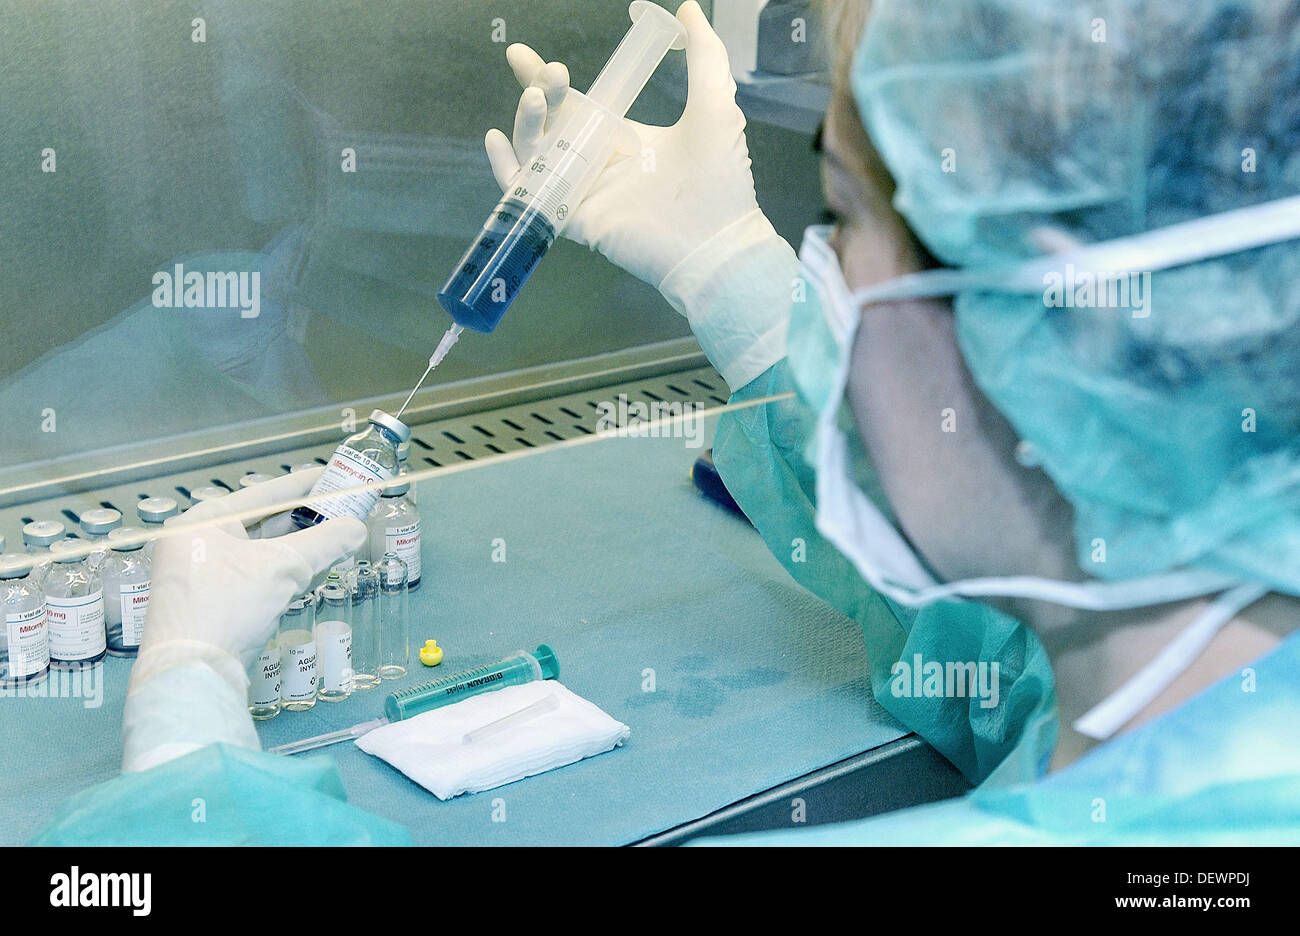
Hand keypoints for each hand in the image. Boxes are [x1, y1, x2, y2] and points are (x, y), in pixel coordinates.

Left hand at [130, 469, 366, 694]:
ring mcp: (199, 576)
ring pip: (259, 553)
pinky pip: (253, 577)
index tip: (332, 476)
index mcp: (203, 522)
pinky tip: (311, 572)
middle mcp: (196, 543)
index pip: (263, 494)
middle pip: (261, 523)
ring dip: (297, 549)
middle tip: (341, 511)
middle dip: (304, 520)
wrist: (192, 673)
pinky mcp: (209, 605)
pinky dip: (282, 572)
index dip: (303, 484)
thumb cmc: (227, 606)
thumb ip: (326, 543)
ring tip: (335, 539)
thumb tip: (358, 528)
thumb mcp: (283, 567)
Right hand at [484, 1, 760, 287]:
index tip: (521, 55)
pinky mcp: (577, 219)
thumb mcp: (714, 103)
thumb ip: (703, 55)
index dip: (543, 80)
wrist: (719, 238)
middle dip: (538, 95)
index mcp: (624, 138)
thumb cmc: (721, 178)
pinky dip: (508, 171)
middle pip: (549, 125)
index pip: (573, 104)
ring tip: (535, 100)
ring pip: (536, 154)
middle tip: (551, 74)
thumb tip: (689, 9)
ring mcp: (585, 191)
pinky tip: (497, 141)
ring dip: (527, 124)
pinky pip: (529, 195)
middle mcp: (599, 163)